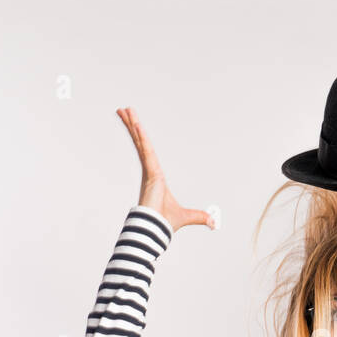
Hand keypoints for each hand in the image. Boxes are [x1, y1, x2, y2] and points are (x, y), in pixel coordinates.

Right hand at [116, 107, 214, 232]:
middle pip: (140, 142)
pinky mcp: (149, 172)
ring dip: (133, 125)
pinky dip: (140, 137)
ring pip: (140, 142)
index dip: (140, 137)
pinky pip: (145, 150)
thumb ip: (200, 217)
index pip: (146, 150)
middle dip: (132, 125)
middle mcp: (149, 170)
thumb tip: (212, 222)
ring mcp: (148, 170)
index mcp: (155, 175)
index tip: (134, 125)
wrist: (158, 228)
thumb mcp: (188, 216)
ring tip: (123, 109)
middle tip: (124, 110)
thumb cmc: (165, 222)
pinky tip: (136, 123)